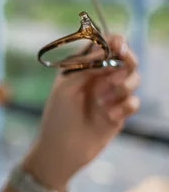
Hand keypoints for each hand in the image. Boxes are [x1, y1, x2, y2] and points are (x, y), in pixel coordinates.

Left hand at [23, 34, 139, 190]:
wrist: (62, 149)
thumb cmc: (58, 116)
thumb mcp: (66, 87)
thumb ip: (85, 67)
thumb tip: (105, 50)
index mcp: (82, 68)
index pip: (103, 47)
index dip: (114, 42)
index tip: (119, 44)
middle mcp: (98, 78)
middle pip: (123, 59)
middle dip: (126, 59)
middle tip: (122, 65)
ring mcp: (110, 95)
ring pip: (132, 78)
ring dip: (123, 85)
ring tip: (103, 99)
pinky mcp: (119, 112)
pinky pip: (133, 102)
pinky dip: (124, 106)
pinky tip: (108, 115)